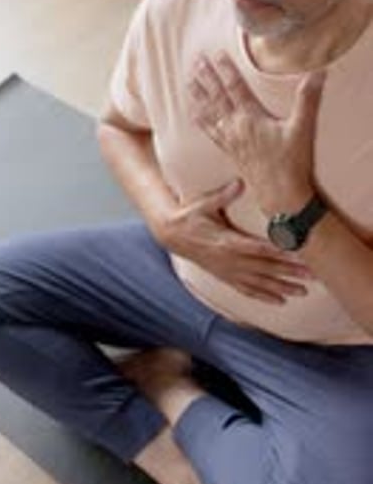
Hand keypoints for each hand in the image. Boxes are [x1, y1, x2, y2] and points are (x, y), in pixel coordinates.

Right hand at [157, 179, 311, 303]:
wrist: (170, 235)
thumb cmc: (189, 215)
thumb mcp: (203, 203)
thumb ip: (223, 195)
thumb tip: (240, 182)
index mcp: (226, 241)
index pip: (258, 248)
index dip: (278, 253)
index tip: (297, 255)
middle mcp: (229, 260)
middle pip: (264, 268)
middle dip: (289, 272)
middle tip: (312, 276)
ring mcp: (228, 271)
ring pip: (259, 283)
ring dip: (282, 288)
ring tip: (303, 292)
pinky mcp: (225, 277)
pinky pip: (247, 290)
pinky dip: (264, 296)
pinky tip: (280, 301)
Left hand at [188, 52, 325, 214]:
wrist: (279, 194)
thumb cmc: (291, 163)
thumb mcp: (302, 129)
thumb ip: (308, 99)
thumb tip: (318, 73)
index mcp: (251, 118)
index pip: (236, 87)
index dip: (226, 69)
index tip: (216, 53)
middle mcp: (236, 127)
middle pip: (217, 97)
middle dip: (206, 78)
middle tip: (195, 61)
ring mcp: (230, 140)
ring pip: (209, 113)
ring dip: (198, 96)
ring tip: (188, 81)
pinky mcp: (229, 152)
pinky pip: (210, 131)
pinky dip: (201, 120)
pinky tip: (194, 114)